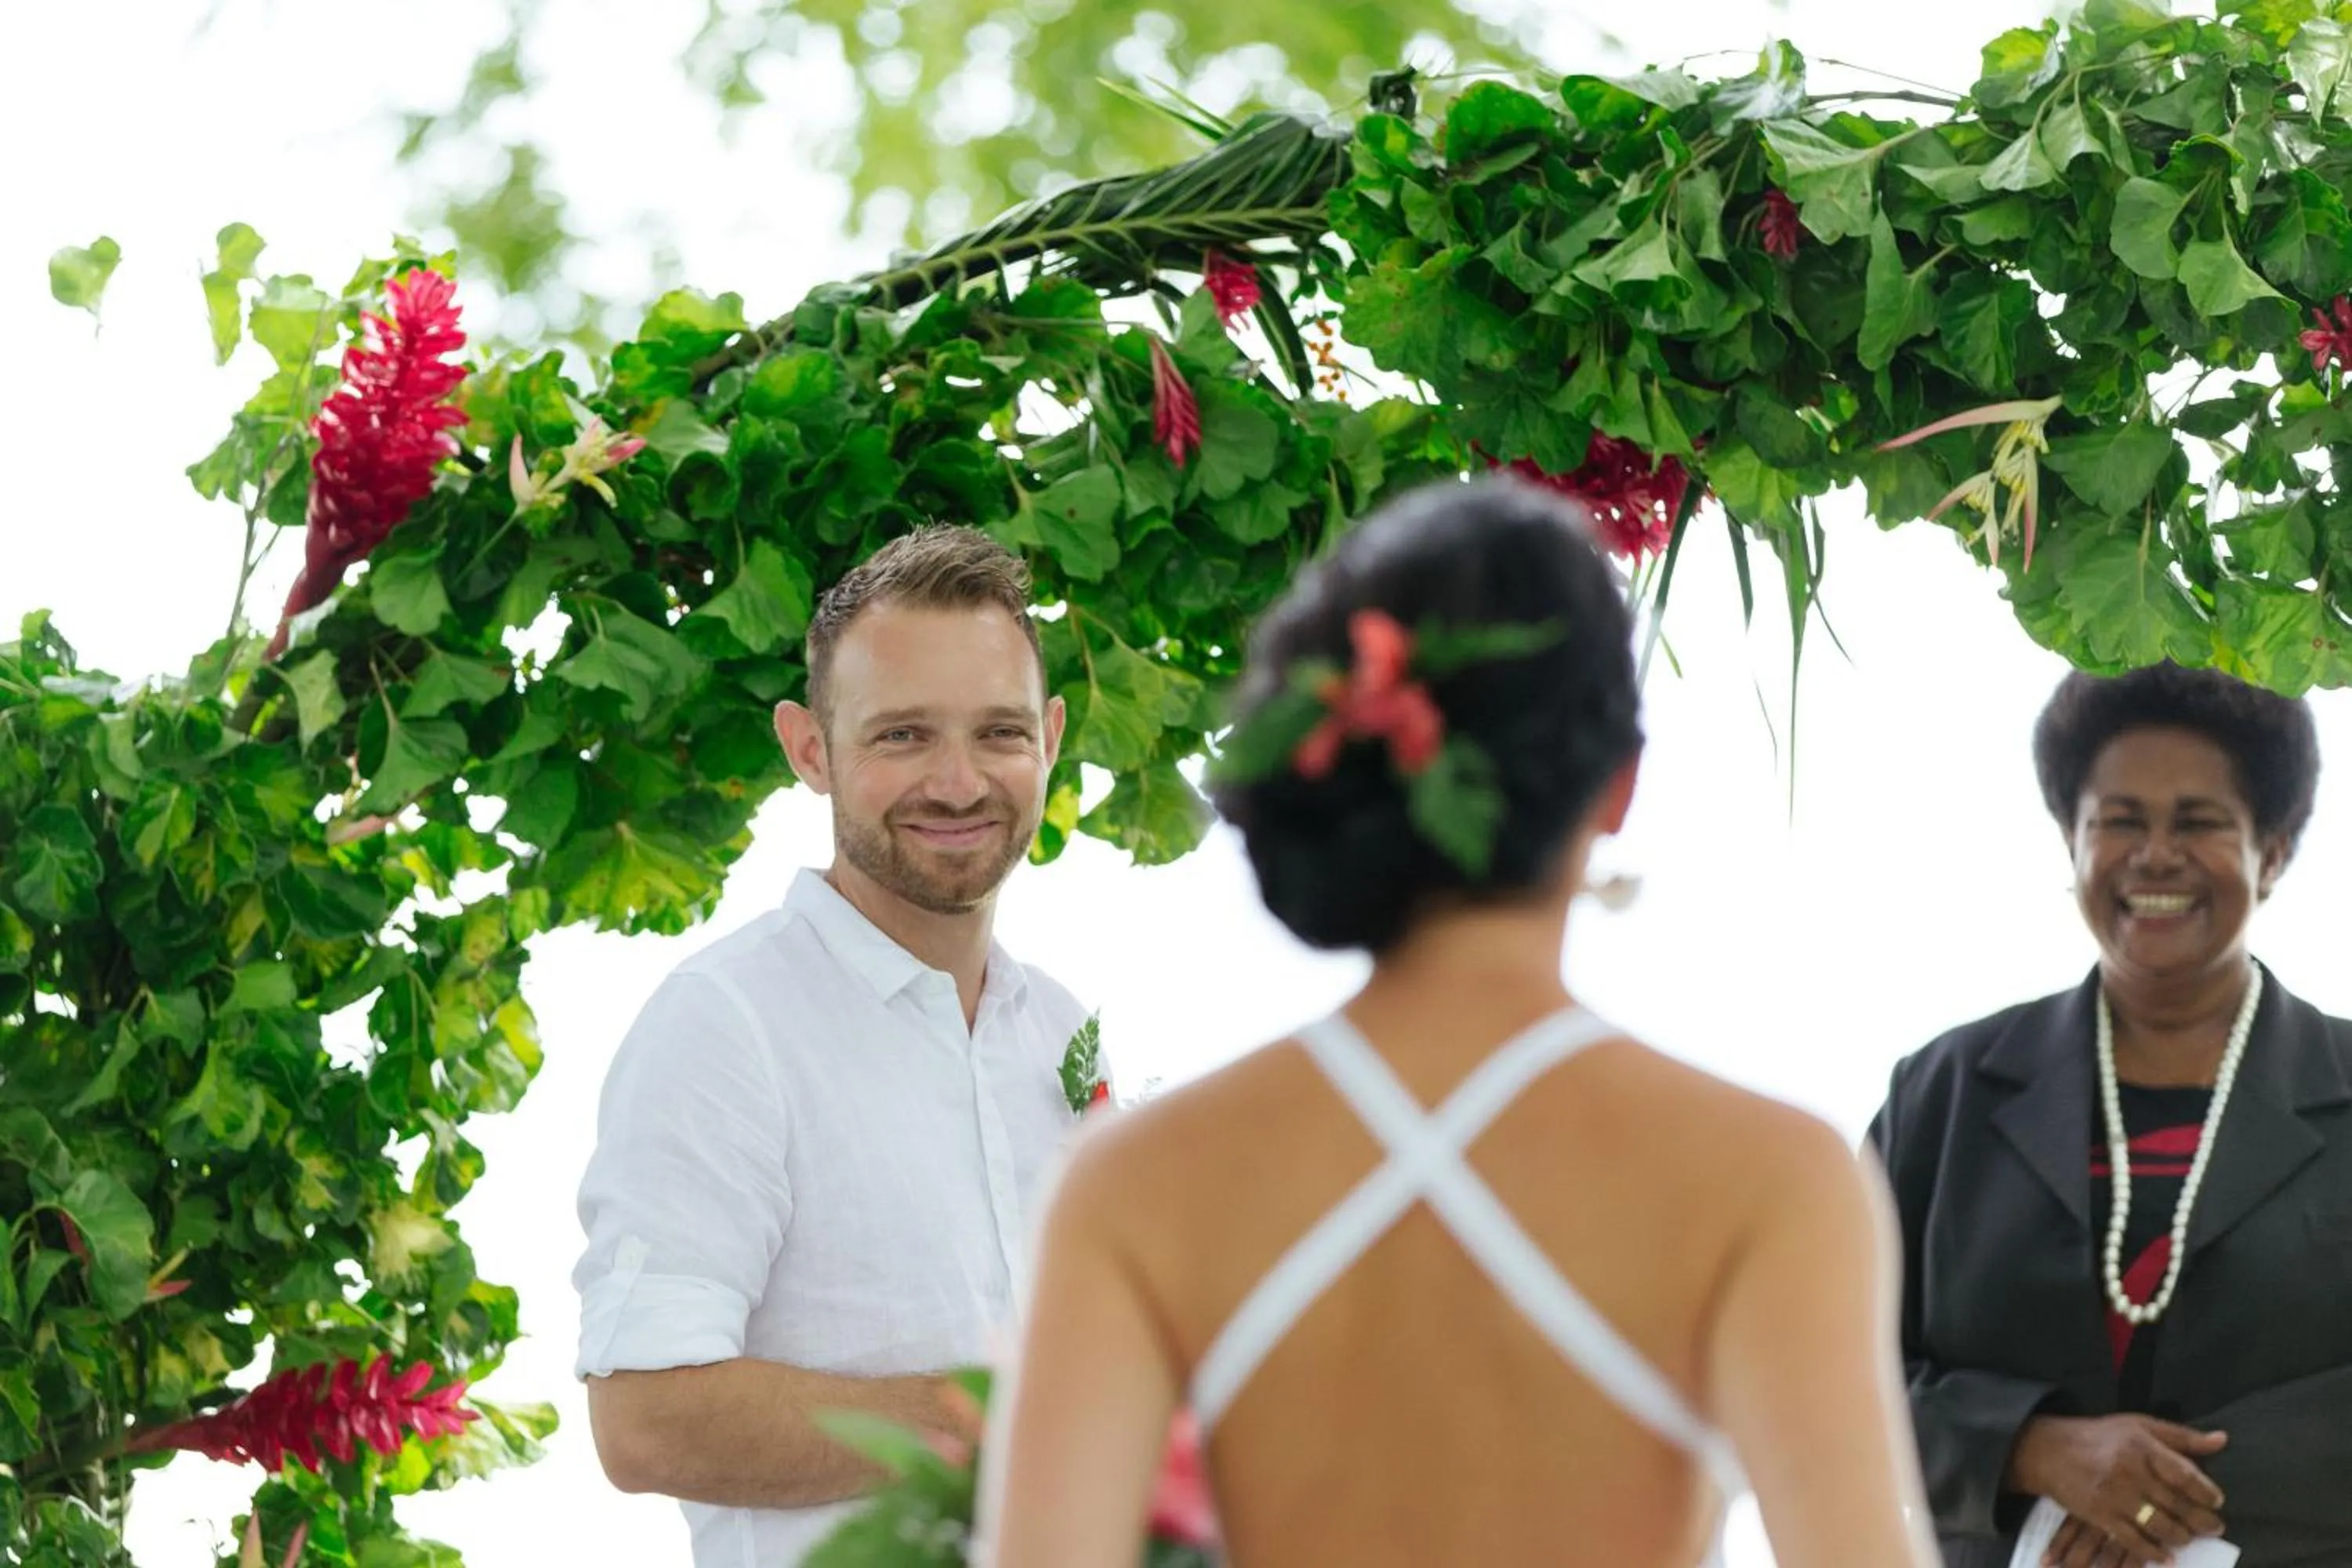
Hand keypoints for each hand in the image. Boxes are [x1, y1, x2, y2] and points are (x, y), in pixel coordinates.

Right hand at [2007, 1415, 2227, 1566]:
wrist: (2047, 1449)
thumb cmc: (2099, 1435)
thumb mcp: (2139, 1425)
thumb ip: (2181, 1436)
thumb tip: (2222, 1440)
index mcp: (2141, 1446)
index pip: (2184, 1474)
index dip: (2206, 1492)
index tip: (2218, 1501)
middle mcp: (2129, 1470)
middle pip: (2176, 1504)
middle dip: (2201, 1520)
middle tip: (2215, 1528)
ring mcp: (2114, 1495)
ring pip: (2159, 1525)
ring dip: (2181, 1537)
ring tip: (2189, 1538)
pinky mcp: (2099, 1515)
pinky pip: (2134, 1540)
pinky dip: (2154, 1552)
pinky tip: (2167, 1556)